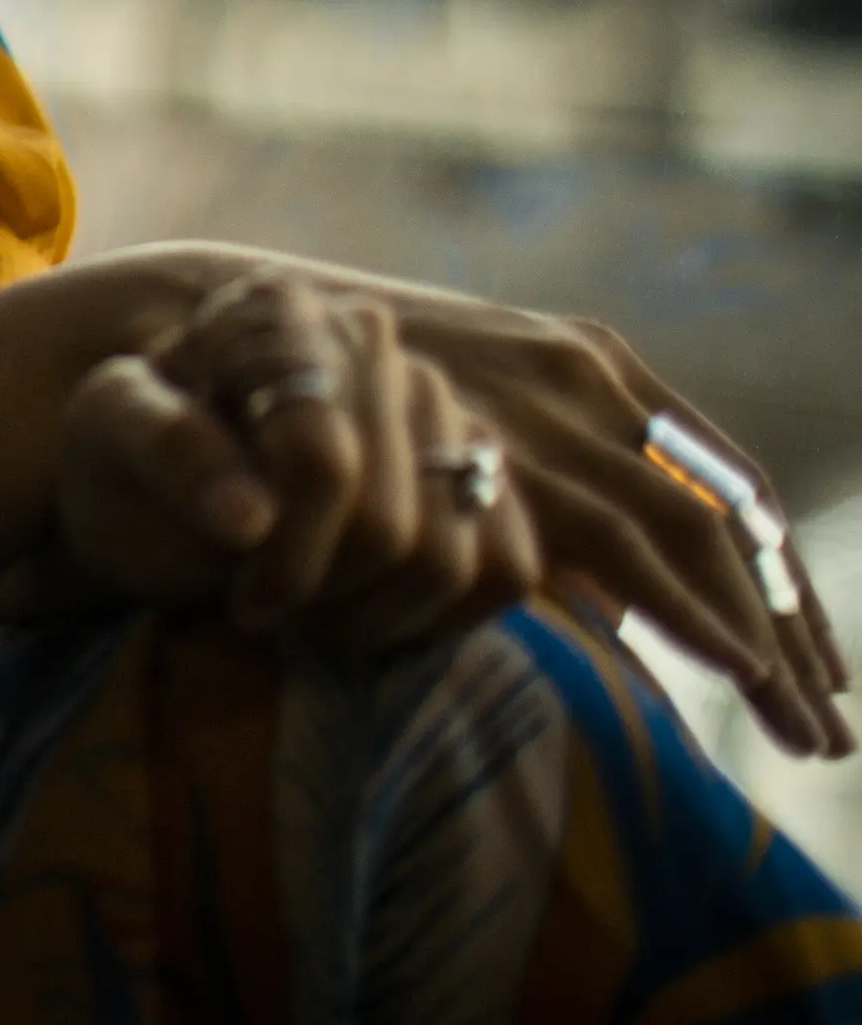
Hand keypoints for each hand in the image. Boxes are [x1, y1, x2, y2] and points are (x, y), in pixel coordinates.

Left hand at [43, 270, 536, 652]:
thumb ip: (168, 451)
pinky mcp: (473, 465)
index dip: (289, 558)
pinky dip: (445, 616)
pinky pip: (510, 563)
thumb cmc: (125, 453)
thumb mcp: (107, 433)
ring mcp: (433, 401)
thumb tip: (249, 517)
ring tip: (311, 611)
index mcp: (278, 316)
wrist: (154, 481)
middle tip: (267, 607)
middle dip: (323, 594)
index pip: (325, 461)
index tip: (243, 600)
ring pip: (453, 554)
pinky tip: (373, 611)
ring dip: (376, 615)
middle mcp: (370, 339)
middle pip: (393, 524)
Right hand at [355, 279, 852, 760]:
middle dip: (789, 623)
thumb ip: (549, 478)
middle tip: (830, 722)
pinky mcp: (510, 455)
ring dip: (760, 634)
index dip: (775, 572)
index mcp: (596, 364)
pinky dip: (688, 607)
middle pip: (724, 513)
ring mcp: (552, 415)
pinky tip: (731, 664)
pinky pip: (621, 545)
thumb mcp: (480, 412)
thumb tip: (618, 597)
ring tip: (807, 724)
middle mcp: (590, 380)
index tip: (817, 657)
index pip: (719, 480)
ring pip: (693, 535)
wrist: (250, 327)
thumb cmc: (356, 386)